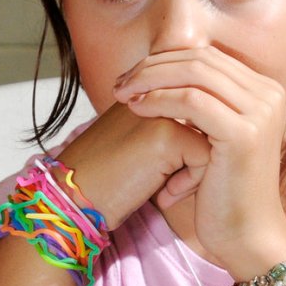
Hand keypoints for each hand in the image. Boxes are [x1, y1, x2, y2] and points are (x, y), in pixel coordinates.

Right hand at [58, 102, 209, 229]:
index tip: (158, 169)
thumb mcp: (138, 142)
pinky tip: (162, 195)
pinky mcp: (167, 134)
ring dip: (195, 172)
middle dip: (196, 157)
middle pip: (209, 123)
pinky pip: (206, 157)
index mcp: (148, 86)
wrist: (73, 199)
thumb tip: (211, 133)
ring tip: (163, 187)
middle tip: (167, 182)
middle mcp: (156, 90)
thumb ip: (170, 126)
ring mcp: (162, 108)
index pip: (197, 110)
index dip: (188, 147)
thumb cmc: (106, 178)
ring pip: (213, 138)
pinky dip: (190, 182)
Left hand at [113, 46, 285, 271]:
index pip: (208, 57)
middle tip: (120, 84)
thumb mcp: (214, 138)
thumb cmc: (224, 194)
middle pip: (201, 58)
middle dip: (154, 67)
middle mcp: (270, 94)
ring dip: (151, 80)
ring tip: (122, 95)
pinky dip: (159, 101)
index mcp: (265, 91)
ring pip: (194, 74)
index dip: (165, 61)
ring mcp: (260, 112)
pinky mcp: (244, 133)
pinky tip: (137, 110)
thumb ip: (202, 103)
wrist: (247, 237)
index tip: (131, 77)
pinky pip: (192, 102)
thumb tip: (162, 73)